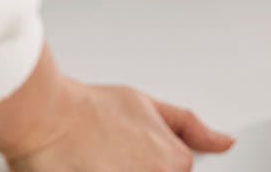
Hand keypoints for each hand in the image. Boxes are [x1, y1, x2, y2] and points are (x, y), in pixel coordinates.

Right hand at [0, 46, 232, 170]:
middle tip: (107, 158)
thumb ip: (188, 126)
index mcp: (175, 163)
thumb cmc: (87, 109)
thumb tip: (225, 141)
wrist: (46, 117)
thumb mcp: (145, 105)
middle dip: (133, 168)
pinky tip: (91, 165)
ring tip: (97, 160)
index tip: (127, 156)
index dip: (147, 166)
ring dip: (119, 169)